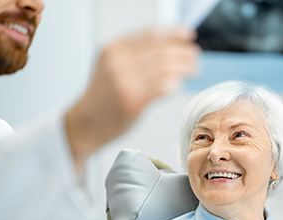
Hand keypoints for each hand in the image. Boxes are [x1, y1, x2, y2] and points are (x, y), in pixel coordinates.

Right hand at [65, 28, 198, 169]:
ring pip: (164, 68)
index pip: (150, 35)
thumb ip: (135, 55)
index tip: (188, 35)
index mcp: (113, 49)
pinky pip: (161, 88)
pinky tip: (178, 84)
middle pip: (160, 51)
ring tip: (194, 69)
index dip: (173, 34)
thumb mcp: (112, 65)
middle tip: (195, 56)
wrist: (86, 122)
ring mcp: (125, 82)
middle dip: (183, 52)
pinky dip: (174, 84)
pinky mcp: (132, 102)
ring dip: (184, 67)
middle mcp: (118, 63)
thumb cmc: (104, 95)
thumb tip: (171, 46)